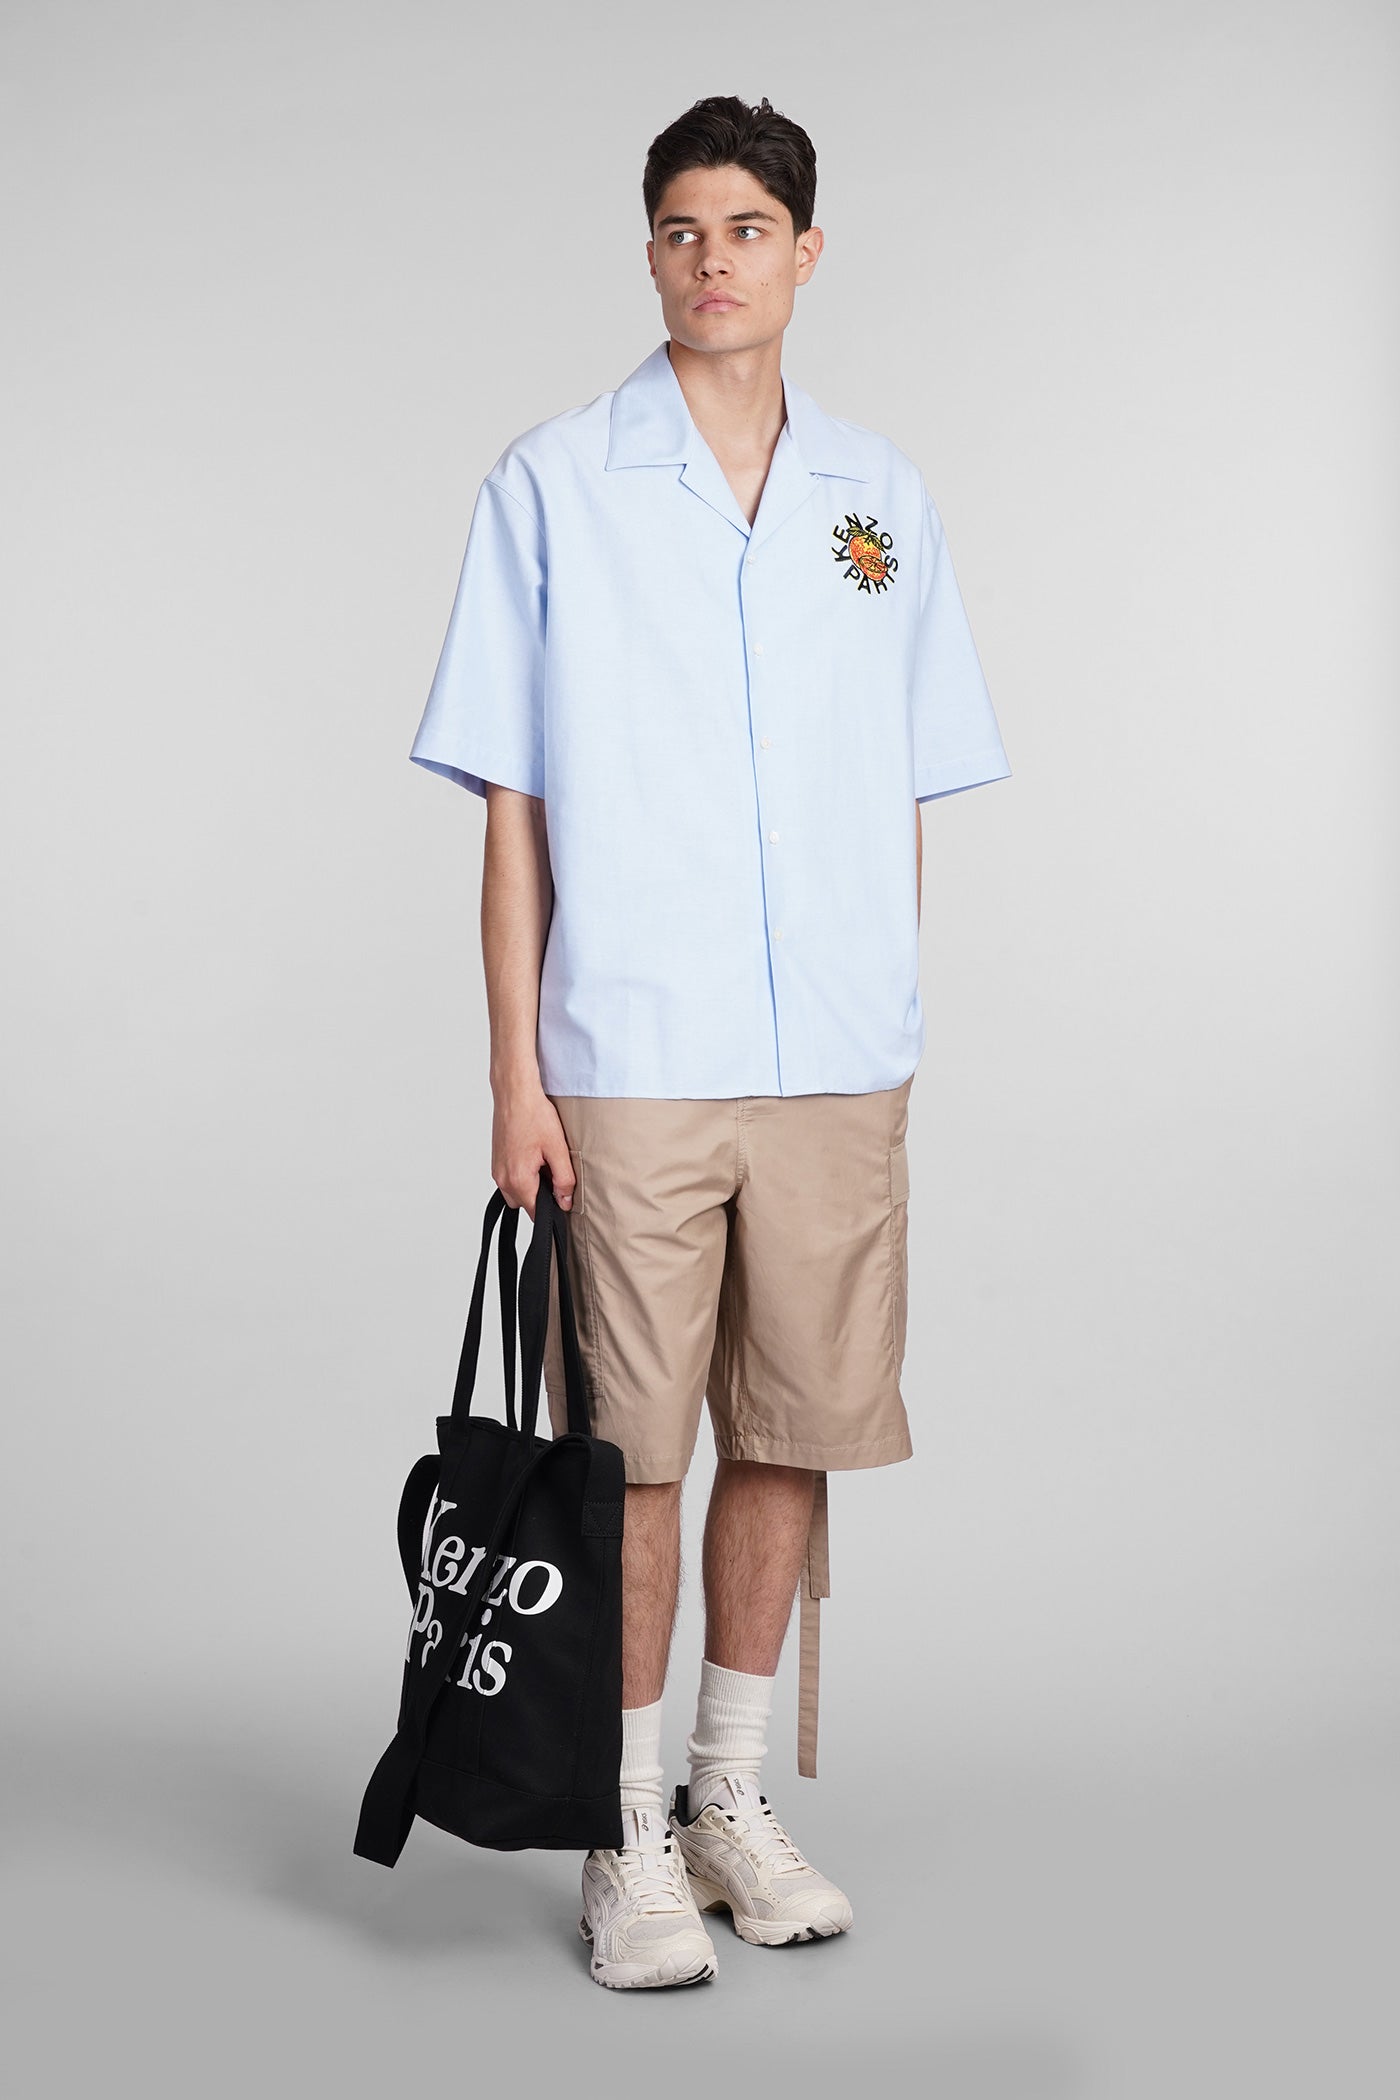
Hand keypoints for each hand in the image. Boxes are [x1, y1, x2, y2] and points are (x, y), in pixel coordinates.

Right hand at [490, 1079, 575, 1220]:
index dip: (552, 1208)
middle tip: (553, 1171)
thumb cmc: (533, 1115)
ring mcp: (497, 1170)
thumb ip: (563, 1180)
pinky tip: (532, 1154)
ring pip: (517, 1192)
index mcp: (518, 1179)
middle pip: (525, 1204)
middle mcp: (502, 1178)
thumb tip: (565, 1202)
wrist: (514, 1094)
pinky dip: (522, 1173)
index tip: (562, 1195)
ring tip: (542, 1160)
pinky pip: (510, 1179)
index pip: (536, 1213)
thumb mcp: (558, 1149)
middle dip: (541, 1195)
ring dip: (530, 1184)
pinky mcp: (496, 1161)